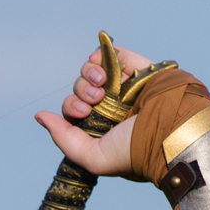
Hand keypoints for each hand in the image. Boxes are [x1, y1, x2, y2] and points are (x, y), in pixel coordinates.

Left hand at [34, 44, 151, 177]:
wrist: (169, 131)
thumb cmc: (132, 151)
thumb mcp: (91, 157)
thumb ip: (63, 139)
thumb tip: (40, 116)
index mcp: (100, 127)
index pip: (74, 109)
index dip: (72, 106)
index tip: (83, 113)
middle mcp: (111, 106)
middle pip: (81, 89)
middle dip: (81, 91)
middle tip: (94, 100)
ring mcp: (124, 86)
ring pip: (93, 71)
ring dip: (89, 74)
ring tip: (101, 83)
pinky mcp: (138, 67)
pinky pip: (113, 53)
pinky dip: (102, 53)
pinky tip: (98, 61)